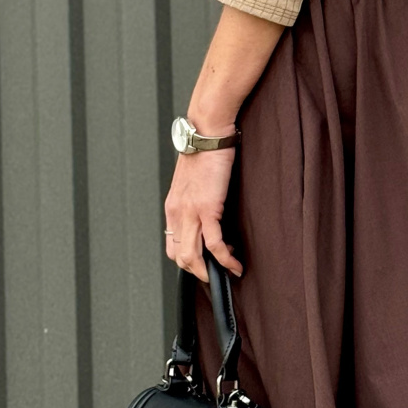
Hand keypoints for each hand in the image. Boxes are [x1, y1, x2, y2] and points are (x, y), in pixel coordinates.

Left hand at [164, 133, 242, 282]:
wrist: (206, 132)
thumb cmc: (204, 150)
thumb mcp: (192, 179)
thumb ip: (194, 197)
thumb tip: (206, 209)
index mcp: (173, 206)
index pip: (172, 245)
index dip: (187, 260)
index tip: (204, 263)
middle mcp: (177, 213)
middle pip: (180, 257)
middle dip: (198, 272)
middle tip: (217, 275)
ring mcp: (190, 212)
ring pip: (192, 257)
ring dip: (209, 272)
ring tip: (226, 273)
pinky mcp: (208, 208)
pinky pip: (214, 244)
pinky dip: (225, 259)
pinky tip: (235, 263)